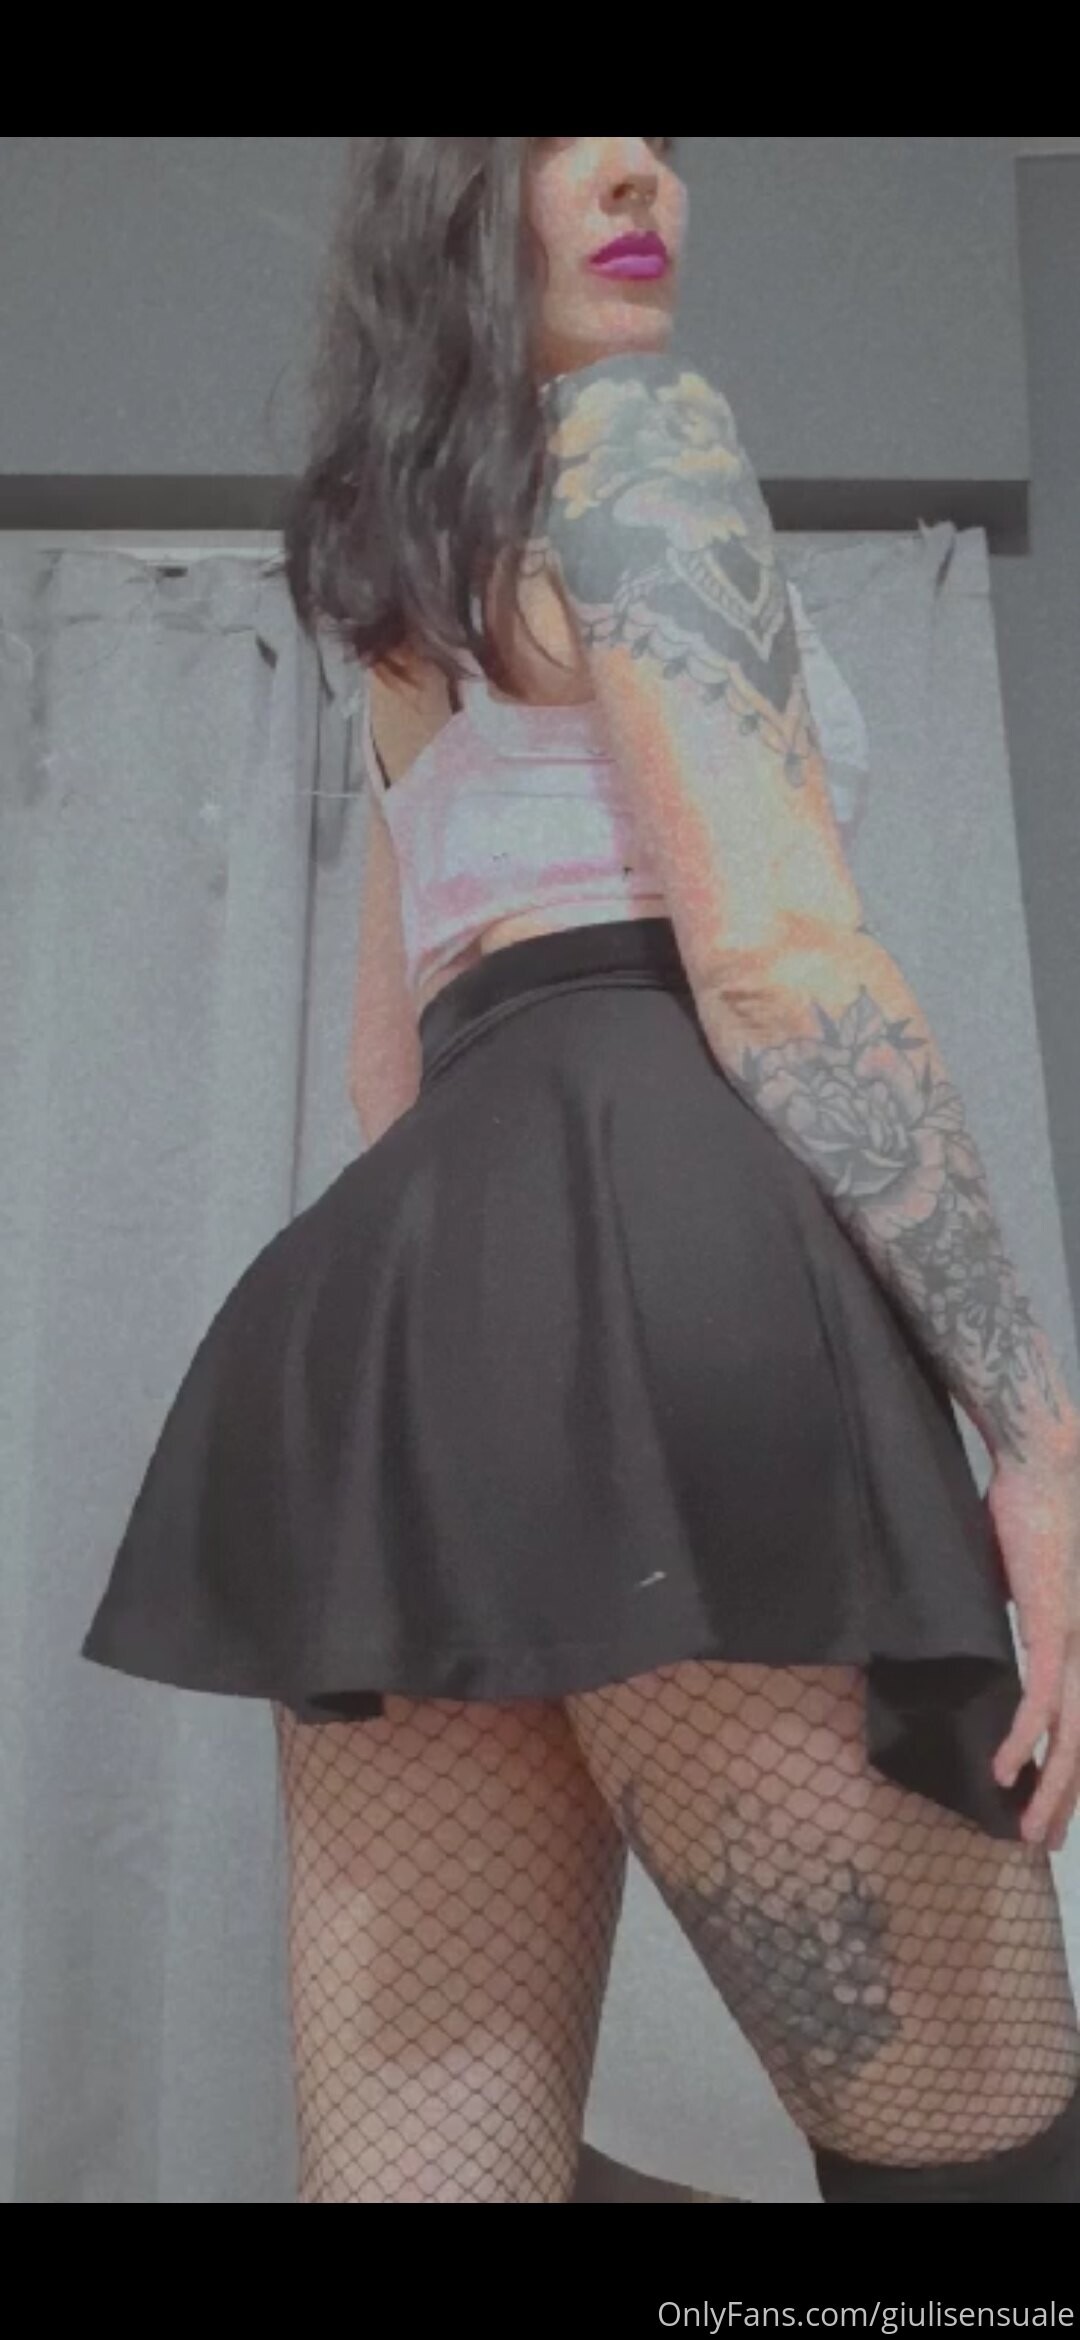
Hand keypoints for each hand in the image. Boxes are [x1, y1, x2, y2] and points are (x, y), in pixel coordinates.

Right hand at [987, 1439, 1079, 1849]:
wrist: (1045, 1461)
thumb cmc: (1027, 1507)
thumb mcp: (1017, 1577)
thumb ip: (1015, 1612)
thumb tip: (990, 1634)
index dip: (1071, 1771)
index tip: (1050, 1807)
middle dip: (1065, 1800)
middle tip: (1039, 1843)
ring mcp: (1078, 1638)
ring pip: (1073, 1734)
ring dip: (1051, 1789)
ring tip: (1026, 1831)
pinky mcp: (1054, 1623)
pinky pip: (1041, 1697)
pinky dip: (1024, 1739)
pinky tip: (1005, 1771)